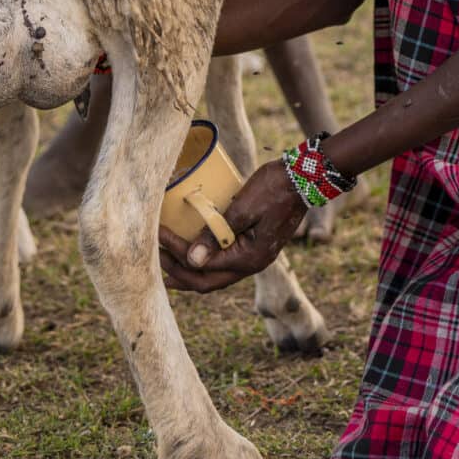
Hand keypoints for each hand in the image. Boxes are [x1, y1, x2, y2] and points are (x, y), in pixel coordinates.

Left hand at [158, 162, 305, 293]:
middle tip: (153, 259)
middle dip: (178, 273)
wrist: (304, 177)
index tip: (157, 234)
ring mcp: (254, 257)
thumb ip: (216, 234)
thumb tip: (191, 260)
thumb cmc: (275, 188)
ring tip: (165, 262)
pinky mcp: (253, 246)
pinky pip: (223, 262)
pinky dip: (204, 260)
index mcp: (250, 259)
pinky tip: (191, 251)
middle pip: (207, 282)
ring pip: (215, 275)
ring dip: (189, 270)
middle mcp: (251, 265)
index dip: (176, 254)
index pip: (203, 266)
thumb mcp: (243, 208)